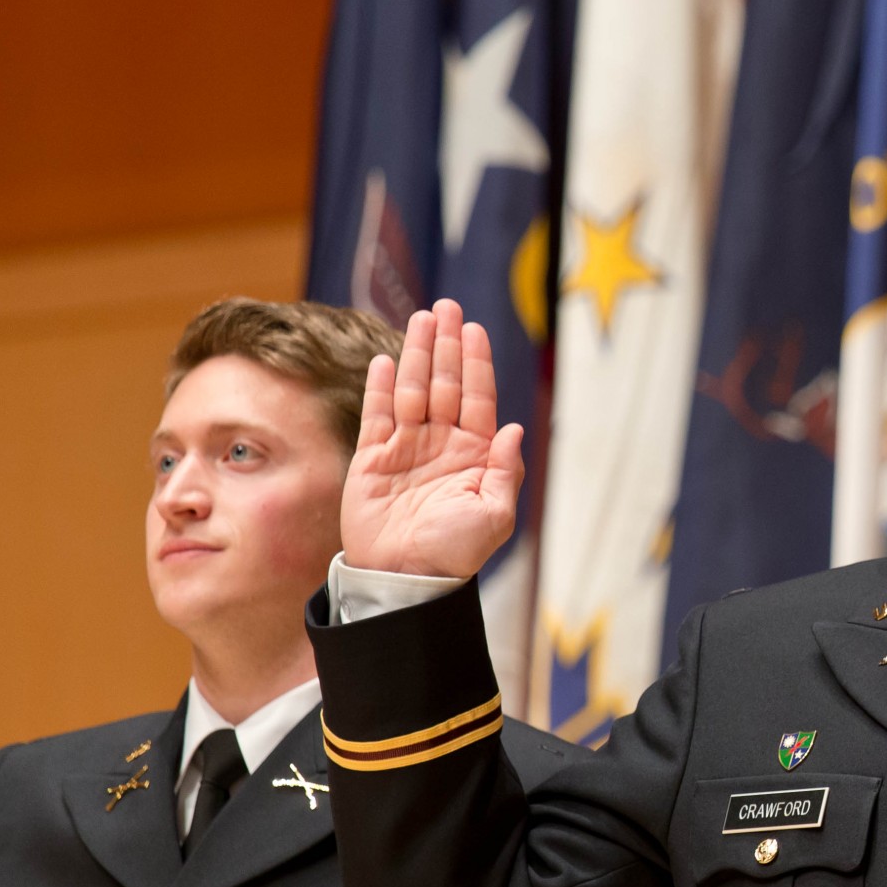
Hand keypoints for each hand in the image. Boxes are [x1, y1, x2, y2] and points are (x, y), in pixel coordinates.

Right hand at [341, 300, 526, 577]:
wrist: (405, 578)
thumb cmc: (454, 553)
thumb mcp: (494, 516)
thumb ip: (505, 472)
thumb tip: (514, 429)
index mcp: (474, 455)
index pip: (476, 398)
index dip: (475, 362)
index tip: (474, 329)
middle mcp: (441, 444)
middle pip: (444, 383)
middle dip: (446, 345)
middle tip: (446, 307)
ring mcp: (407, 448)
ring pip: (412, 390)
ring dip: (416, 355)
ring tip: (421, 320)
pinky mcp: (373, 459)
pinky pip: (377, 415)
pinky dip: (380, 387)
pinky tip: (384, 360)